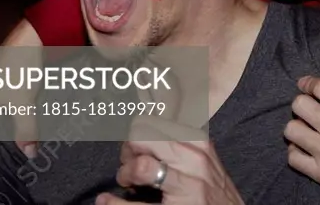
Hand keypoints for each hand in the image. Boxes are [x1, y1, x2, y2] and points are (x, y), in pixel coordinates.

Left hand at [96, 117, 242, 204]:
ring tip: (128, 184)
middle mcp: (194, 159)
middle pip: (141, 137)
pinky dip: (113, 203)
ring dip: (125, 174)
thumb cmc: (213, 193)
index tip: (135, 150)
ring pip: (141, 166)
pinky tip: (106, 201)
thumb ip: (179, 146)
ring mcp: (187, 185)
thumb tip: (142, 132)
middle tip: (129, 167)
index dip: (135, 135)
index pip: (151, 122)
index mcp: (198, 142)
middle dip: (127, 151)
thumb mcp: (203, 161)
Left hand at [285, 77, 319, 204]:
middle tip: (307, 106)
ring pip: (292, 131)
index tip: (305, 83)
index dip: (308, 82)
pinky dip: (295, 152)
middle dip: (301, 102)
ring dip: (296, 126)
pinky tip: (304, 149)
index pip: (319, 88)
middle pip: (299, 105)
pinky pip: (294, 159)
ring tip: (304, 127)